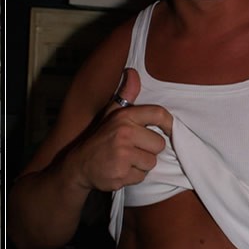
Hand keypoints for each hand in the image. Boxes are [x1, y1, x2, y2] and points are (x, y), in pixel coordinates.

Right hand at [70, 68, 172, 191]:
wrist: (77, 166)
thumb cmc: (100, 138)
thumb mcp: (111, 113)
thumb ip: (126, 95)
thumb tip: (132, 72)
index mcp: (124, 117)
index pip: (158, 114)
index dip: (170, 123)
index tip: (171, 130)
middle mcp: (124, 134)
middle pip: (159, 144)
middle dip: (149, 150)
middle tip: (133, 149)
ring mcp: (122, 155)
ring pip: (151, 162)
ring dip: (141, 164)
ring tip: (126, 160)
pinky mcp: (121, 175)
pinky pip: (142, 176)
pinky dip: (133, 176)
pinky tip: (121, 170)